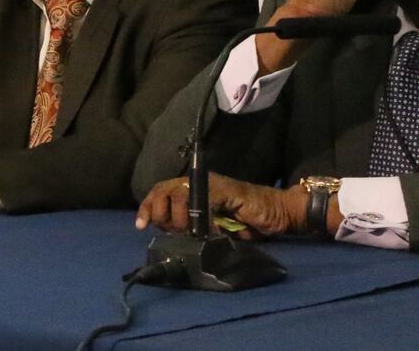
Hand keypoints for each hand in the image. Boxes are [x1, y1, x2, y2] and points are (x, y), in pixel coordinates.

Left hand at [134, 173, 303, 238]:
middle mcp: (198, 183)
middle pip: (163, 191)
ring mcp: (212, 184)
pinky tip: (209, 231)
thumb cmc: (247, 222)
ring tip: (192, 232)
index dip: (147, 208)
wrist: (277, 213)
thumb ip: (192, 226)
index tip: (141, 226)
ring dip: (180, 219)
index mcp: (192, 190)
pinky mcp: (226, 190)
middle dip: (161, 215)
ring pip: (179, 195)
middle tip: (174, 231)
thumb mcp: (212, 227)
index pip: (160, 192)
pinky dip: (203, 220)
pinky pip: (204, 202)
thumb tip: (172, 235)